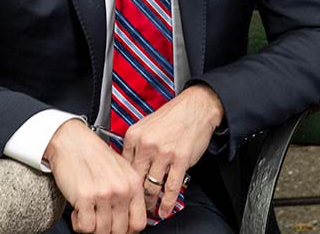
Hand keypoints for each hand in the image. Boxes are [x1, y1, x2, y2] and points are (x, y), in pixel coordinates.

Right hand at [44, 118, 146, 233]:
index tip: (118, 228)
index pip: (138, 223)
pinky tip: (78, 212)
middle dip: (107, 230)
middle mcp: (121, 189)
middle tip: (98, 221)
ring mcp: (104, 194)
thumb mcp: (120, 168)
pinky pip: (86, 227)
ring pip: (102, 231)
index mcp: (133, 183)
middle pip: (120, 231)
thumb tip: (129, 217)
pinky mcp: (85, 196)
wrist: (70, 139)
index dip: (127, 230)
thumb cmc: (92, 152)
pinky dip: (80, 225)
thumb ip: (128, 191)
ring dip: (92, 227)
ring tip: (87, 213)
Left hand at [121, 85, 223, 217]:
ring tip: (150, 211)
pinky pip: (171, 187)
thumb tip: (128, 166)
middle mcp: (146, 144)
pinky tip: (164, 210)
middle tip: (136, 206)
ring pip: (152, 186)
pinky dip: (167, 203)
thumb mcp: (145, 126)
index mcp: (134, 135)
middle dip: (136, 196)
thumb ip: (135, 145)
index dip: (125, 182)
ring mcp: (163, 152)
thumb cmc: (171, 117)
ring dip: (151, 202)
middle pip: (136, 178)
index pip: (124, 166)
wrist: (195, 107)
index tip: (126, 192)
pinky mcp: (180, 159)